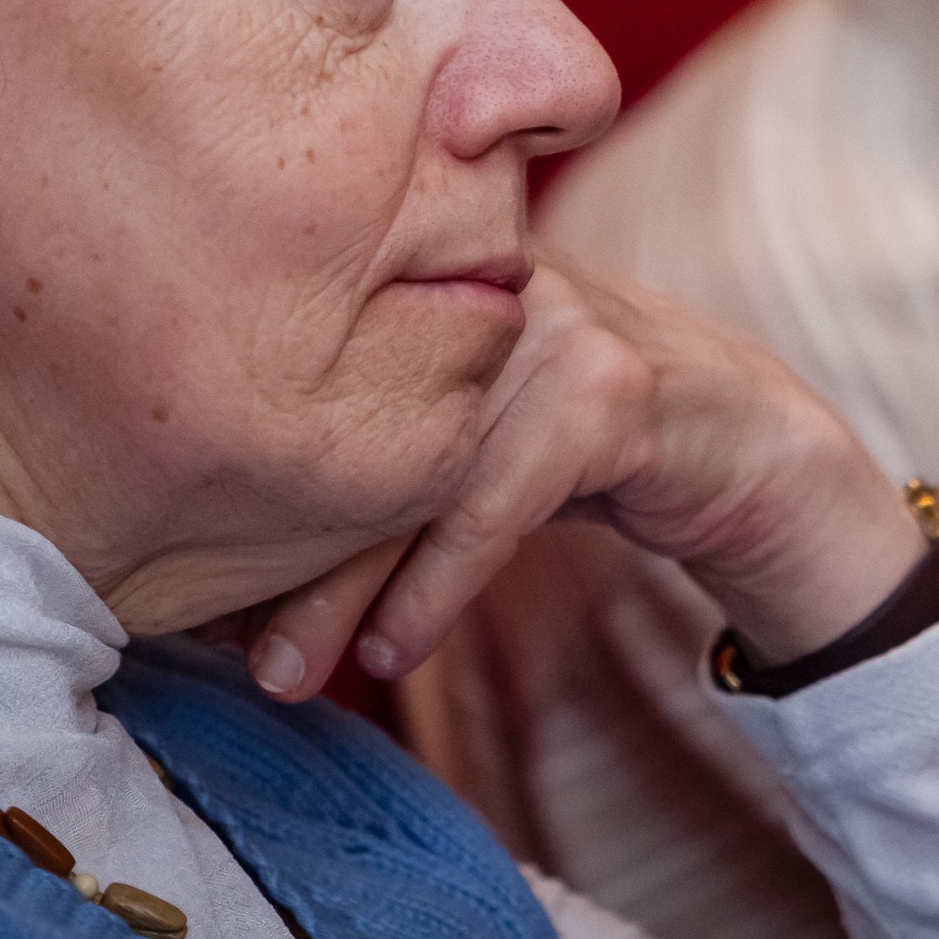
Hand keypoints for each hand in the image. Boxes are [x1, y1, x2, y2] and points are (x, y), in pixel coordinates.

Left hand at [247, 260, 925, 699]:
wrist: (747, 446)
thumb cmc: (579, 443)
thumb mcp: (464, 430)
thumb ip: (373, 453)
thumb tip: (218, 560)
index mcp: (427, 265)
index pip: (314, 373)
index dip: (251, 478)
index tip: (192, 584)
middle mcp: (484, 276)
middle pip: (352, 418)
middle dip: (285, 549)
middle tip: (224, 650)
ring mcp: (552, 324)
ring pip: (416, 468)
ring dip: (346, 588)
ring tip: (291, 673)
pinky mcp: (610, 386)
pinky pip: (496, 498)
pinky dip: (439, 585)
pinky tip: (397, 651)